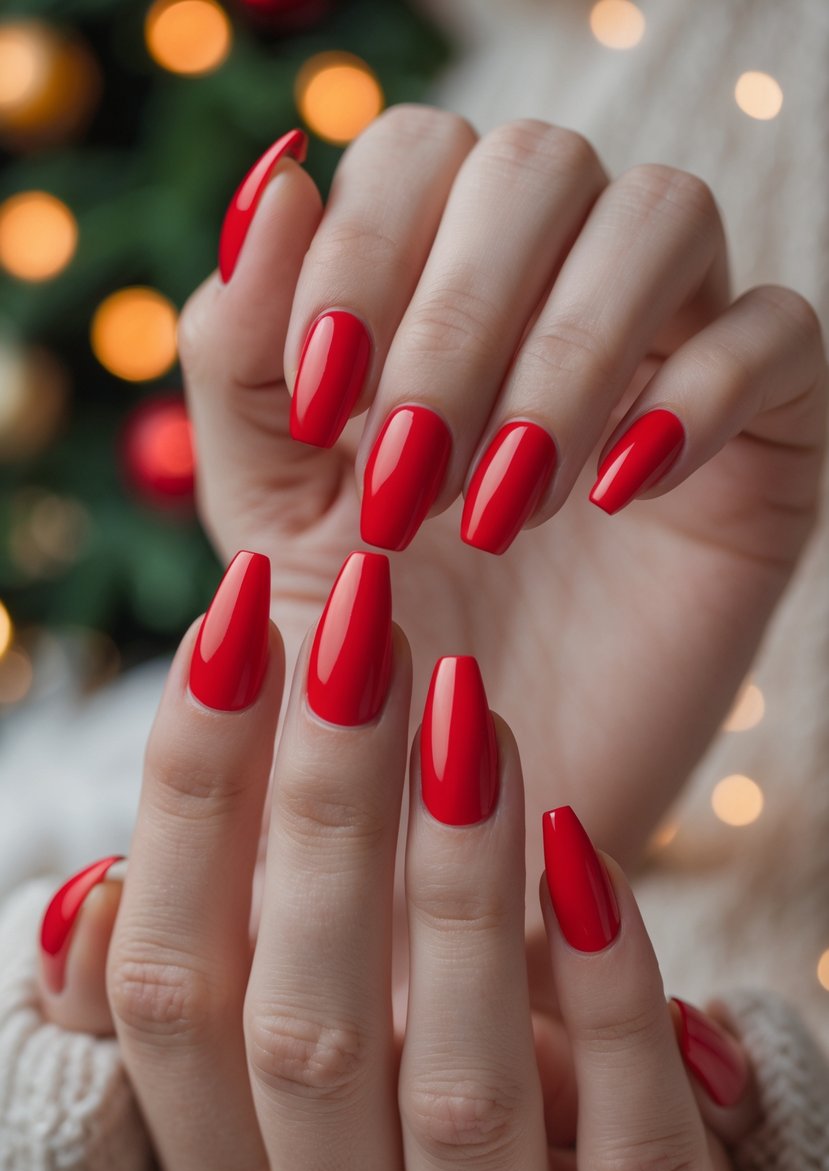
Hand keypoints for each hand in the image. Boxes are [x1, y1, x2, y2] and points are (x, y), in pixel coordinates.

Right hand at [38, 551, 759, 1170]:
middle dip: (321, 810)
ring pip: (459, 1086)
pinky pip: (632, 1160)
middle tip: (361, 626)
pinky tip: (587, 856)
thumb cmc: (373, 1167)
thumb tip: (91, 890)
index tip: (232, 623)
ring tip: (468, 705)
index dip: (188, 798)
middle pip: (301, 1024)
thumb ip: (186, 1017)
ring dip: (457, 884)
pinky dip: (610, 1009)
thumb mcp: (254, 1116)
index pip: (164, 987)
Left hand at [178, 107, 827, 875]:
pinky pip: (780, 334)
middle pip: (538, 163)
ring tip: (504, 509)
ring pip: (662, 216)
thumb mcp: (267, 501)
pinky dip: (697, 396)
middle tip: (411, 481)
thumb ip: (241, 351)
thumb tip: (282, 179)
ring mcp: (673, 341)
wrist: (475, 780)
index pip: (417, 152)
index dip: (362, 259)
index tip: (324, 411)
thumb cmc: (367, 635)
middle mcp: (557, 282)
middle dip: (458, 322)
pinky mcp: (770, 426)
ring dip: (567, 356)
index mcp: (437, 274)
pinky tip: (622, 493)